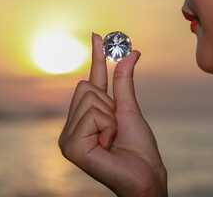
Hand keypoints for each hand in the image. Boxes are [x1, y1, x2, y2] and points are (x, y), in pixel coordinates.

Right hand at [58, 33, 166, 196]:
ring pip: (90, 98)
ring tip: (111, 139)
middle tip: (114, 128)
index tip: (98, 35)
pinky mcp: (70, 147)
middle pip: (86, 86)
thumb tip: (130, 51)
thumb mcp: (129, 109)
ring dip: (111, 118)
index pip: (89, 81)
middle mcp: (71, 126)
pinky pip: (93, 114)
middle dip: (110, 104)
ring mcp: (67, 137)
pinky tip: (106, 146)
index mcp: (83, 118)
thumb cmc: (138, 148)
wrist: (145, 176)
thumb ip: (124, 81)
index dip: (96, 58)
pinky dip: (108, 127)